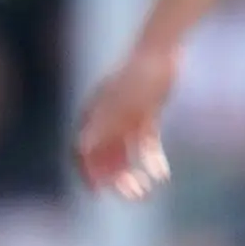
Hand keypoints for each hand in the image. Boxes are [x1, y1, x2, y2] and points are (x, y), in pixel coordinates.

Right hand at [74, 46, 179, 199]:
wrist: (163, 49)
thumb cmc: (140, 74)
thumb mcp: (124, 102)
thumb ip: (104, 126)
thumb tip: (82, 149)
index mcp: (93, 115)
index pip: (82, 151)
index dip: (88, 173)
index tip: (99, 193)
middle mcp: (106, 119)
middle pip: (105, 156)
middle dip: (116, 179)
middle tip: (133, 196)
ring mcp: (126, 117)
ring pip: (125, 154)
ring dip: (133, 173)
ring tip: (147, 190)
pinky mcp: (146, 115)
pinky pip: (145, 144)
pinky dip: (151, 159)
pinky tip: (162, 174)